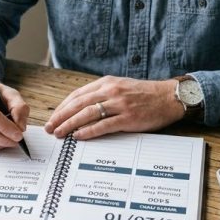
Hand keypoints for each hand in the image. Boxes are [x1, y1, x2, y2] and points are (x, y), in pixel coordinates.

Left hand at [44, 76, 182, 139]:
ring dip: (70, 124)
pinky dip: (88, 131)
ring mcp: (119, 104)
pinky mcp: (128, 118)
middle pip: (78, 104)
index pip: (77, 94)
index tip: (53, 117)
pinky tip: (78, 136)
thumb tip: (81, 107)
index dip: (62, 106)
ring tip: (59, 133)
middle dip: (61, 116)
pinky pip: (103, 125)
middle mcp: (110, 91)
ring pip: (87, 114)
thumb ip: (102, 93)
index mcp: (106, 83)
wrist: (169, 97)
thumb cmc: (144, 94)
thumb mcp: (120, 86)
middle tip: (50, 127)